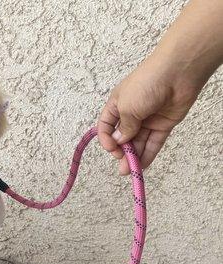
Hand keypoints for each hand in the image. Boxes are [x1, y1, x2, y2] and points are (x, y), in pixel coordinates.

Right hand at [97, 56, 202, 174]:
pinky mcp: (163, 124)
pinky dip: (148, 154)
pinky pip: (153, 142)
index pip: (106, 126)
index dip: (107, 139)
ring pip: (138, 142)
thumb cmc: (147, 83)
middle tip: (122, 166)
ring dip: (133, 156)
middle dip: (121, 152)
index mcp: (117, 105)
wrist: (178, 72)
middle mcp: (131, 113)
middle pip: (123, 137)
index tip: (112, 149)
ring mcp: (148, 119)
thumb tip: (120, 141)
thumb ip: (124, 128)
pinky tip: (143, 165)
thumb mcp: (127, 106)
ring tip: (130, 170)